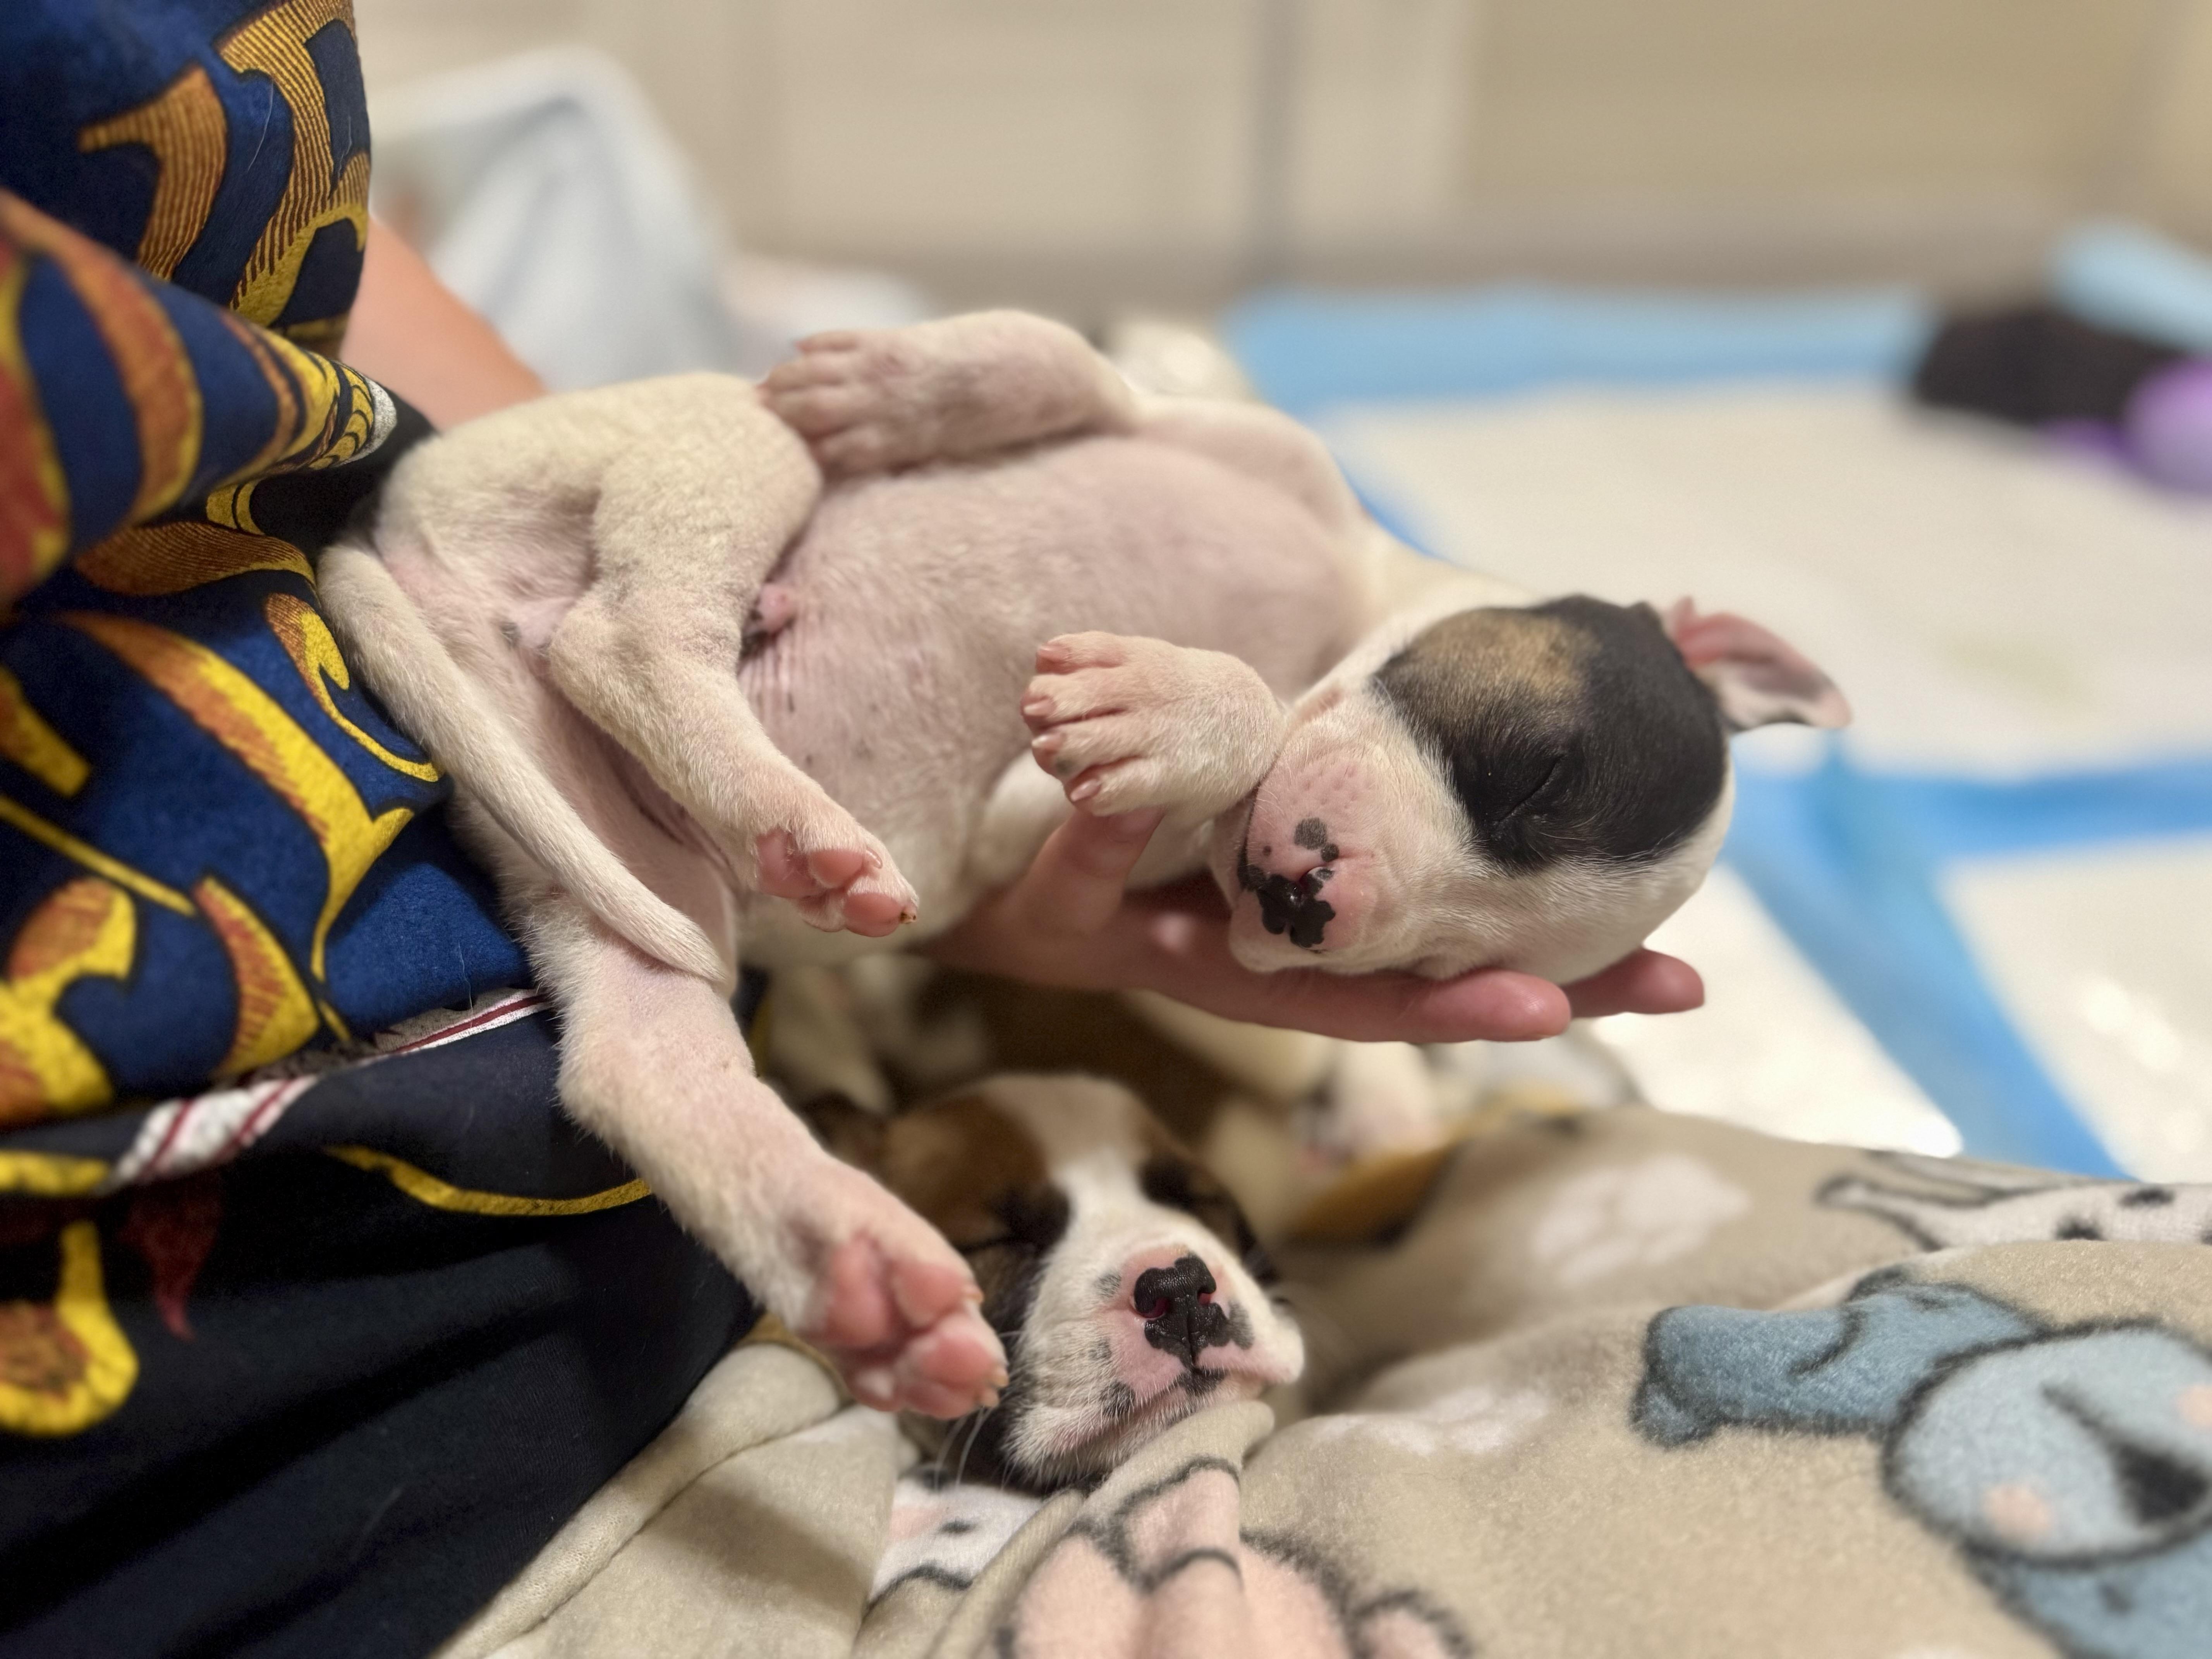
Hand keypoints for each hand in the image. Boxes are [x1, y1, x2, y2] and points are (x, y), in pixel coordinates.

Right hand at [924, 808, 1703, 1042]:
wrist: (1023, 909)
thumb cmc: (1035, 906)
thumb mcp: (1050, 891)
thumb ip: (1087, 844)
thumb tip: (1108, 782)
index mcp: (1250, 975)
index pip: (1366, 998)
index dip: (1452, 999)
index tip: (1548, 1001)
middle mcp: (1305, 961)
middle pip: (1444, 982)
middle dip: (1561, 983)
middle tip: (1685, 981)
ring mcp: (1320, 926)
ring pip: (1448, 941)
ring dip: (1555, 940)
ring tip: (1667, 948)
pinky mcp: (1321, 880)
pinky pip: (1420, 893)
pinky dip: (1491, 884)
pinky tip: (1562, 866)